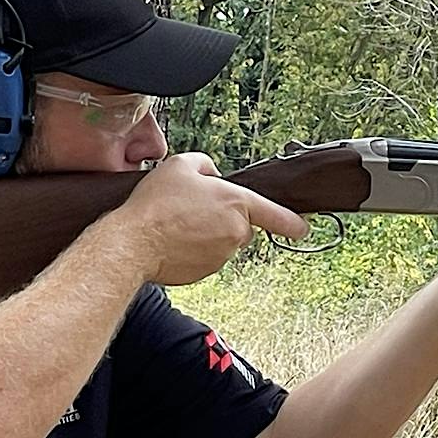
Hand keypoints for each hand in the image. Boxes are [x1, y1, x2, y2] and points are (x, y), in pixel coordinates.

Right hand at [107, 152, 307, 285]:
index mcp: (236, 203)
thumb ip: (206, 165)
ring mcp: (222, 255)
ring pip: (222, 241)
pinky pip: (206, 257)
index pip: (276, 215)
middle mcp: (236, 232)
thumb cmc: (156, 205)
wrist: (134, 243)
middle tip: (191, 209)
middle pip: (240, 224)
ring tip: (176, 224)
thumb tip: (213, 176)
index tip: (303, 228)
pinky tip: (174, 240)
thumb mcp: (181, 165)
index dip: (292, 222)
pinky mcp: (207, 272)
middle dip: (222, 217)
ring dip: (206, 233)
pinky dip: (194, 250)